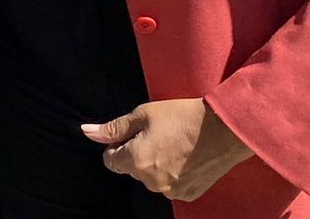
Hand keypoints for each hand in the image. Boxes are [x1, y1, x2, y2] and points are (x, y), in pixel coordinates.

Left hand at [83, 98, 252, 201]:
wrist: (223, 129)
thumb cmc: (180, 117)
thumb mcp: (142, 115)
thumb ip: (113, 128)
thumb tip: (87, 132)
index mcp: (136, 162)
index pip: (111, 160)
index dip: (117, 146)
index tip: (132, 134)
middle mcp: (152, 182)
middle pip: (132, 169)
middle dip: (138, 153)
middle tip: (157, 134)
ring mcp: (171, 191)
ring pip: (151, 178)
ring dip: (155, 164)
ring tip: (173, 144)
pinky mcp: (189, 194)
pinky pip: (170, 184)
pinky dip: (173, 172)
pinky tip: (185, 156)